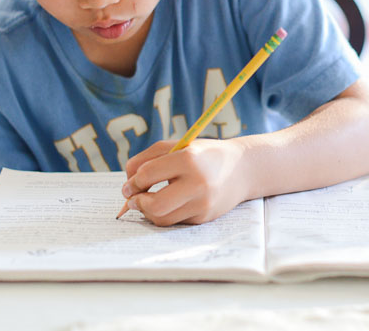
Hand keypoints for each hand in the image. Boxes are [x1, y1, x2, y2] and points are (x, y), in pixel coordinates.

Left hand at [122, 139, 247, 225]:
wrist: (241, 169)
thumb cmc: (202, 156)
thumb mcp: (177, 146)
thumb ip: (146, 158)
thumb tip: (127, 184)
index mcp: (188, 159)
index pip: (147, 174)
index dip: (133, 182)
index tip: (130, 184)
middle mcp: (197, 183)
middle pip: (154, 205)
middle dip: (137, 203)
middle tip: (133, 199)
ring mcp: (202, 203)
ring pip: (162, 219)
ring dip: (147, 212)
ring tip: (147, 202)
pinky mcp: (204, 218)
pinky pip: (174, 222)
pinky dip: (165, 215)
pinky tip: (168, 204)